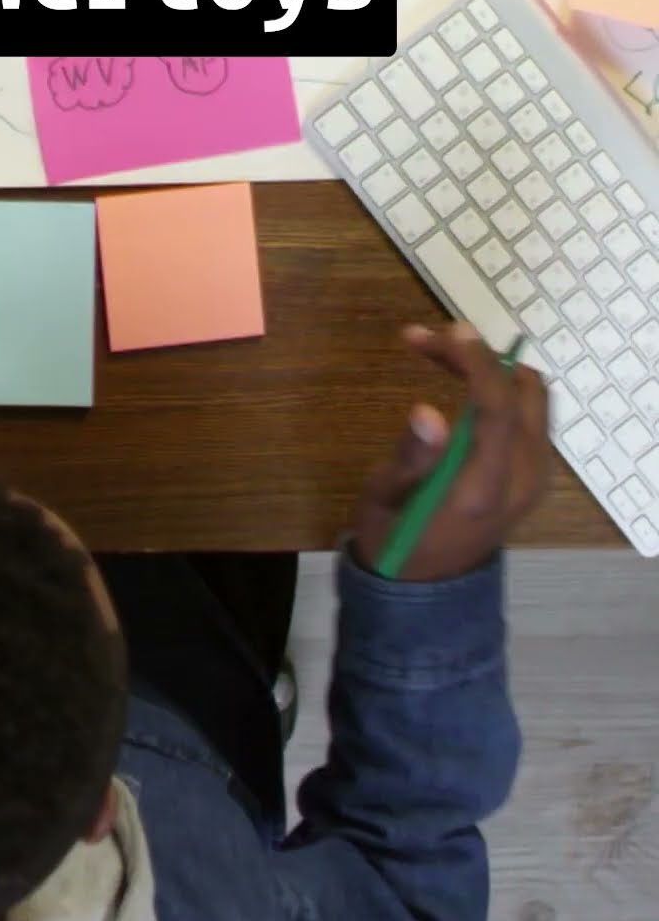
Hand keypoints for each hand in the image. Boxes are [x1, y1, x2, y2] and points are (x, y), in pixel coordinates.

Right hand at [352, 322, 549, 582]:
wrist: (424, 589)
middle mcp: (522, 480)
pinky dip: (500, 389)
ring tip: (439, 357)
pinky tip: (460, 384)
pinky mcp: (532, 475)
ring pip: (530, 398)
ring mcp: (533, 478)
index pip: (498, 407)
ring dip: (491, 370)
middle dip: (481, 358)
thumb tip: (426, 412)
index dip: (476, 362)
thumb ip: (412, 458)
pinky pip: (528, 416)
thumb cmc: (395, 538)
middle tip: (429, 344)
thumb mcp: (387, 499)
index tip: (444, 331)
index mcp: (485, 488)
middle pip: (524, 393)